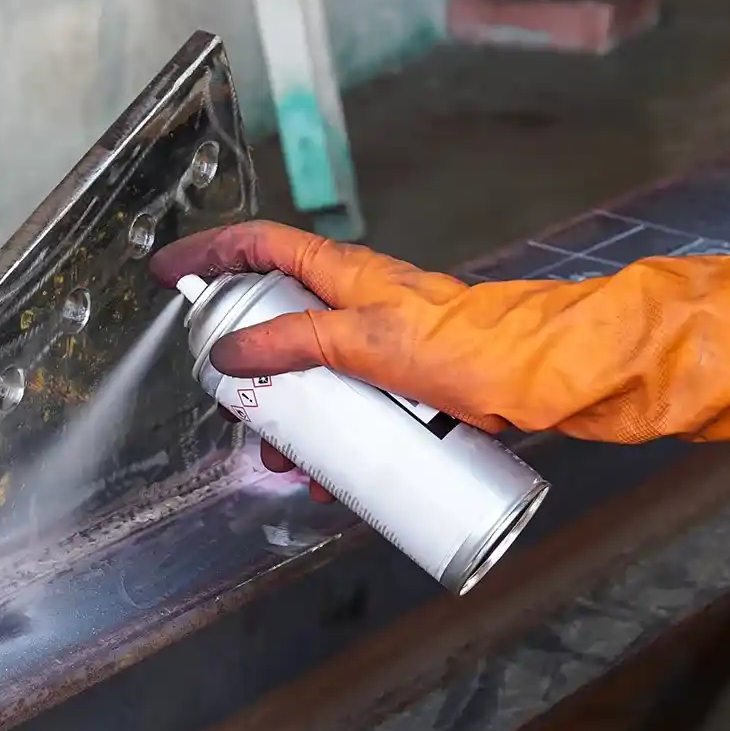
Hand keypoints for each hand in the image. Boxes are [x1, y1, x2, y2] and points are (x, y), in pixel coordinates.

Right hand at [153, 219, 729, 446]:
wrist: (563, 379)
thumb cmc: (481, 349)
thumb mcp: (373, 344)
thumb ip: (298, 344)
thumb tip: (230, 351)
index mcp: (349, 276)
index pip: (262, 247)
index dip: (209, 255)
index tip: (166, 275)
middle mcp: (364, 304)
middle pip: (282, 320)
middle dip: (244, 363)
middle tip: (226, 403)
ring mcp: (389, 347)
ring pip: (317, 375)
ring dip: (291, 416)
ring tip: (281, 460)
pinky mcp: (415, 387)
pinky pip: (357, 411)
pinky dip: (337, 444)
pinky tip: (335, 483)